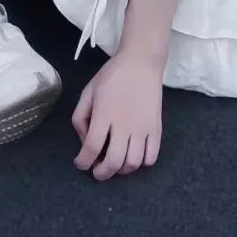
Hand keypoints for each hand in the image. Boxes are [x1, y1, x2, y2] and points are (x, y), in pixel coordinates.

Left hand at [72, 52, 162, 179]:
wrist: (141, 63)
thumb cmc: (112, 76)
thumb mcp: (88, 91)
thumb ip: (81, 117)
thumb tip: (84, 141)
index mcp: (104, 113)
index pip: (91, 147)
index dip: (83, 161)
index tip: (80, 164)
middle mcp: (124, 124)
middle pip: (113, 161)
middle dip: (102, 173)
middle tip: (97, 171)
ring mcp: (143, 128)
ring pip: (133, 163)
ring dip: (121, 170)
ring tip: (114, 163)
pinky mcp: (157, 129)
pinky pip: (151, 157)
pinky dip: (141, 163)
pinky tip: (133, 156)